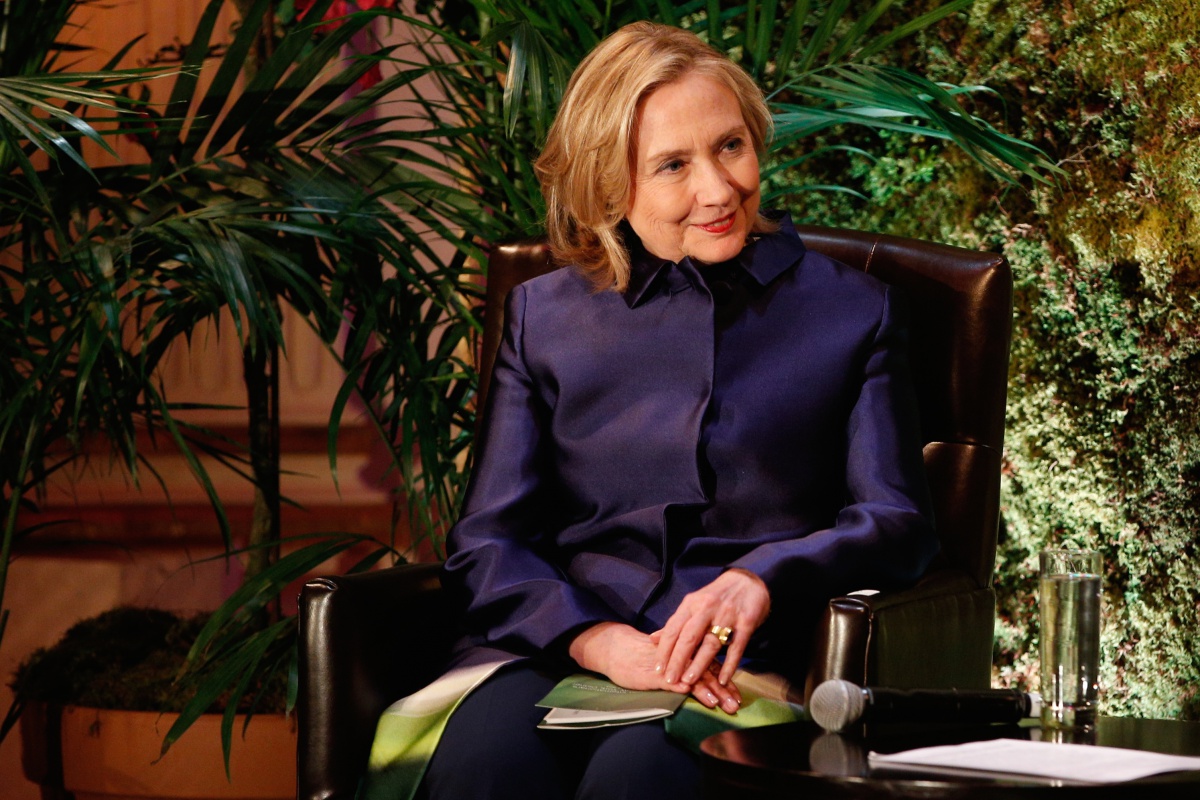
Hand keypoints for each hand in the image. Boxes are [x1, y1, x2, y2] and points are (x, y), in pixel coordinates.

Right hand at [568, 622, 741, 713]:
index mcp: (689, 654)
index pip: (713, 668)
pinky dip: (678, 684)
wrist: (620, 650)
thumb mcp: (674, 661)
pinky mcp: (654, 673)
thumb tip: (714, 680)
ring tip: (718, 704)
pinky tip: (687, 691)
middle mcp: (682, 658)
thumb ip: (692, 667)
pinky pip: (668, 679)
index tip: (739, 698)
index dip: (726, 683)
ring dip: (705, 691)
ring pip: (690, 677)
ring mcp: (669, 666)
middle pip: (706, 674)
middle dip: (722, 691)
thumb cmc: (649, 658)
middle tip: (735, 706)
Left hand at [651, 568, 769, 687]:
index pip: (673, 628)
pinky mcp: (746, 622)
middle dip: (677, 660)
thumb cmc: (716, 597)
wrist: (747, 581)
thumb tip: (652, 639)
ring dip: (699, 664)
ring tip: (689, 681)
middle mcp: (707, 608)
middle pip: (689, 637)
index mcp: (691, 604)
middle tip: (669, 680)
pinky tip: (722, 679)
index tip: (657, 669)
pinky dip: (729, 664)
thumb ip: (676, 623)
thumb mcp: (693, 604)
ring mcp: (727, 615)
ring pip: (710, 643)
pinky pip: (737, 647)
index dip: (664, 649)